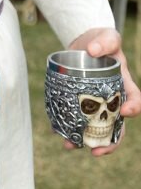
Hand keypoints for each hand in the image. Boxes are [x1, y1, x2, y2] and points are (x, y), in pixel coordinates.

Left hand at [65, 27, 140, 155]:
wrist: (84, 43)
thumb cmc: (101, 41)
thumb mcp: (107, 37)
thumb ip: (105, 41)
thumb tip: (93, 50)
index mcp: (125, 86)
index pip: (135, 100)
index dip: (133, 108)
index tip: (125, 112)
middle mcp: (113, 100)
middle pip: (116, 126)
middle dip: (109, 142)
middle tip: (97, 151)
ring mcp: (97, 103)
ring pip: (95, 127)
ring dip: (85, 140)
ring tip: (70, 145)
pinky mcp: (80, 102)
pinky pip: (76, 117)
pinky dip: (67, 126)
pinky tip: (56, 131)